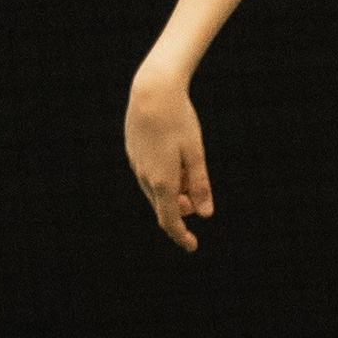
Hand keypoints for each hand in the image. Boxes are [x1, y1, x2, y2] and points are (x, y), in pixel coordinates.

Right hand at [125, 68, 212, 251]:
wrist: (152, 90)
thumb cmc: (179, 120)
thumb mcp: (196, 153)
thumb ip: (201, 185)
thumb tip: (205, 214)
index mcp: (163, 182)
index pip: (170, 221)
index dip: (181, 236)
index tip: (192, 246)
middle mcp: (145, 177)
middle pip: (163, 206)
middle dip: (181, 206)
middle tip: (196, 189)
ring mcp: (136, 164)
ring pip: (155, 190)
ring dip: (173, 189)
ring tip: (186, 164)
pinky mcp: (132, 152)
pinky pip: (148, 174)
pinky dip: (163, 175)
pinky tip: (172, 155)